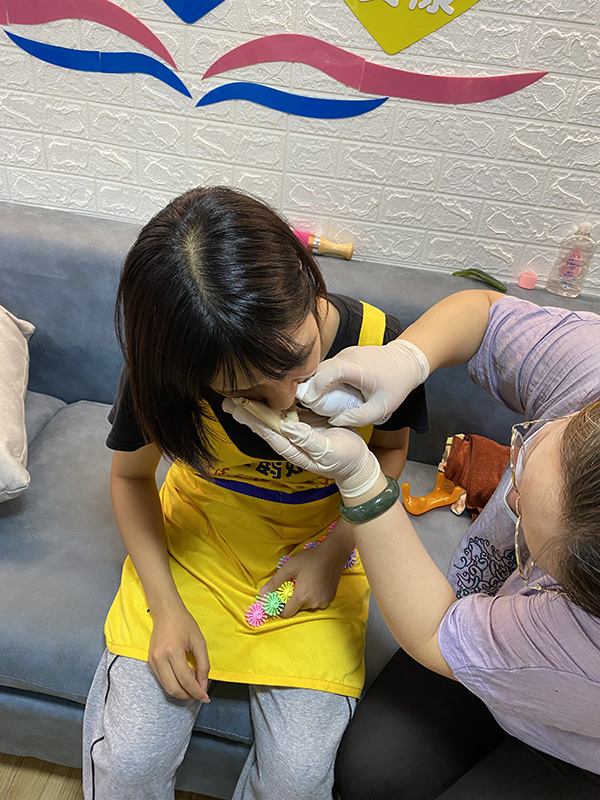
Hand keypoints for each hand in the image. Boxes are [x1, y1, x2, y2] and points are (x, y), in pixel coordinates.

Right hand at [148, 603, 210, 701]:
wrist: (166, 611)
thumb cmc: (184, 623)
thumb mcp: (199, 641)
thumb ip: (203, 664)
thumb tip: (203, 684)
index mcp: (173, 651)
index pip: (185, 680)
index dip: (197, 692)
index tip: (206, 697)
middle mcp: (159, 658)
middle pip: (174, 689)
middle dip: (189, 695)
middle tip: (200, 693)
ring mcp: (152, 661)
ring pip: (167, 688)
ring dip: (182, 691)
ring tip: (193, 683)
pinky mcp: (150, 662)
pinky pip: (163, 680)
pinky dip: (174, 684)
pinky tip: (184, 677)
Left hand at [223, 397, 380, 497]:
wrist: (357, 462)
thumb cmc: (344, 459)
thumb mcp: (328, 452)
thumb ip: (308, 440)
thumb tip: (288, 428)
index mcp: (293, 447)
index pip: (268, 431)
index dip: (253, 420)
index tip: (239, 408)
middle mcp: (290, 439)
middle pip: (264, 424)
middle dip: (246, 413)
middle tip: (228, 400)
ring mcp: (297, 430)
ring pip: (272, 417)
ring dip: (256, 407)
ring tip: (238, 396)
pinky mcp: (305, 423)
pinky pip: (287, 411)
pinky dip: (275, 403)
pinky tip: (266, 393)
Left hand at [258, 532, 350, 617]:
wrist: (333, 553)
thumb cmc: (310, 558)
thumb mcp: (289, 567)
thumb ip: (275, 582)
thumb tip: (261, 594)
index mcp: (302, 596)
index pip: (287, 613)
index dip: (280, 609)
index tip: (279, 599)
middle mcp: (314, 603)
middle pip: (297, 608)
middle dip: (293, 599)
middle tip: (295, 584)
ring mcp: (324, 601)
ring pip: (308, 605)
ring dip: (304, 597)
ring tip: (306, 582)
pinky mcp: (330, 598)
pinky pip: (317, 602)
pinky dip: (313, 596)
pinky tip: (314, 583)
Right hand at [299, 339, 429, 426]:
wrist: (406, 361)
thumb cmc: (396, 384)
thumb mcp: (383, 407)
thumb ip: (360, 417)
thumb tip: (335, 421)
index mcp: (359, 368)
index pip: (331, 371)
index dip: (317, 385)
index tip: (310, 400)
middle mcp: (349, 356)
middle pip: (319, 368)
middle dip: (307, 386)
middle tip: (303, 404)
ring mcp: (346, 352)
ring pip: (320, 366)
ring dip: (312, 382)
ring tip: (309, 400)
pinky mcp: (344, 354)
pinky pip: (327, 365)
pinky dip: (320, 378)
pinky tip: (321, 392)